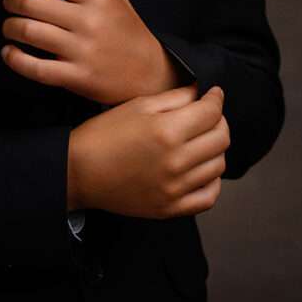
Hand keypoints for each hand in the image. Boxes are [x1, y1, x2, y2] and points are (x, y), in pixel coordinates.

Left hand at [0, 0, 176, 104]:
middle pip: (31, 2)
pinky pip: (34, 68)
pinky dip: (14, 58)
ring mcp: (82, 50)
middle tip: (8, 0)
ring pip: (28, 32)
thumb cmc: (124, 27)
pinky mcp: (76, 77)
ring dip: (9, 27)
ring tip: (10, 25)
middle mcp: (89, 20)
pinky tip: (10, 52)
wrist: (149, 71)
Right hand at [68, 84, 229, 217]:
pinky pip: (209, 196)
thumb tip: (201, 93)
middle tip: (209, 114)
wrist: (80, 171)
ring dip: (216, 148)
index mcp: (167, 130)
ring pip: (218, 165)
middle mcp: (176, 161)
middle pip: (221, 138)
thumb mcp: (137, 105)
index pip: (211, 113)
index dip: (216, 99)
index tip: (214, 94)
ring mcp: (175, 188)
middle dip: (220, 121)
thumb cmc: (105, 133)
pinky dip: (212, 180)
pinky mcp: (171, 208)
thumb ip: (174, 97)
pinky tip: (201, 168)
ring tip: (202, 139)